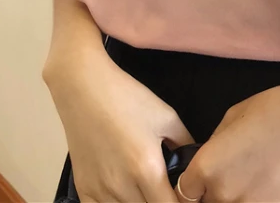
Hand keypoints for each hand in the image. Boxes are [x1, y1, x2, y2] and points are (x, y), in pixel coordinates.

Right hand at [44, 45, 193, 202]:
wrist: (85, 88)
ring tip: (147, 189)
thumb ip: (185, 143)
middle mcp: (122, 187)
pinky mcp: (83, 189)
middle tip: (167, 189)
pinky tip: (125, 193)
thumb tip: (196, 163)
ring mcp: (99, 191)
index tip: (186, 195)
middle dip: (161, 202)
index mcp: (147, 169)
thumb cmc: (128, 98)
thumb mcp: (166, 116)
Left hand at [176, 65, 279, 202]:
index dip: (191, 186)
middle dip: (211, 193)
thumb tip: (211, 158)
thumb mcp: (231, 118)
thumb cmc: (270, 109)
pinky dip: (256, 199)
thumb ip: (214, 145)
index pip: (183, 193)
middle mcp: (222, 194)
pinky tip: (266, 185)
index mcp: (206, 168)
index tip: (201, 181)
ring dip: (232, 198)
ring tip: (248, 179)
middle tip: (230, 175)